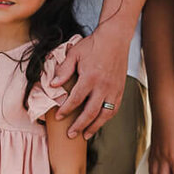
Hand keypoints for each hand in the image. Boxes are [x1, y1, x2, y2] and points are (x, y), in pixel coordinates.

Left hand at [55, 25, 128, 139]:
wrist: (115, 38)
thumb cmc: (93, 45)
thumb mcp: (74, 53)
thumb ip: (64, 70)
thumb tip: (53, 85)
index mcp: (90, 77)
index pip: (76, 99)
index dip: (66, 110)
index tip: (58, 117)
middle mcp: (103, 86)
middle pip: (90, 112)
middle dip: (79, 125)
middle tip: (70, 135)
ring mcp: (113, 89)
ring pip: (104, 114)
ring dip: (94, 127)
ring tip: (85, 135)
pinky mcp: (120, 89)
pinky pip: (114, 108)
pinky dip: (106, 118)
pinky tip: (99, 123)